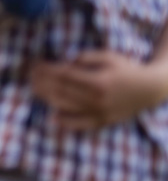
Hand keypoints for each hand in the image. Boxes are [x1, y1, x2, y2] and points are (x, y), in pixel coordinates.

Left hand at [30, 50, 167, 129]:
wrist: (149, 89)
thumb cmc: (127, 69)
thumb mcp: (109, 56)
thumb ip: (87, 57)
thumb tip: (66, 62)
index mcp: (98, 81)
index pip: (64, 75)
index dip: (47, 70)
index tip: (36, 65)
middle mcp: (96, 99)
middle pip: (62, 90)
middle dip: (43, 82)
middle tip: (30, 75)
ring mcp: (99, 112)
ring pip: (67, 106)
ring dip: (47, 97)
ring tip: (34, 89)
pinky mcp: (102, 121)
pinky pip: (81, 124)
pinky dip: (66, 121)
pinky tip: (52, 117)